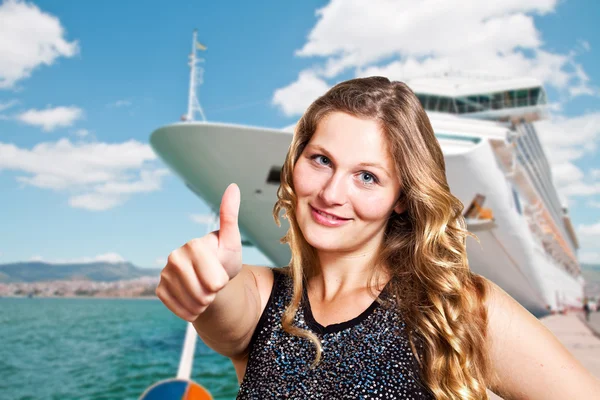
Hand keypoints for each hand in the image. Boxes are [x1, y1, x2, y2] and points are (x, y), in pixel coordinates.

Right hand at [156, 183, 242, 321]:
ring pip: (193, 304)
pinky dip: (192, 310)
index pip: (215, 281)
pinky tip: (195, 298)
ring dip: (204, 304)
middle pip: (204, 294)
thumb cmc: (224, 258)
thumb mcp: (232, 240)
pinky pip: (181, 310)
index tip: (221, 272)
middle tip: (213, 282)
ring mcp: (165, 273)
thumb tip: (233, 186)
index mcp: (193, 245)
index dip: (222, 282)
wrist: (212, 277)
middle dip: (214, 294)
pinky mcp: (160, 289)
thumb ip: (230, 215)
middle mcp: (175, 257)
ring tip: (206, 290)